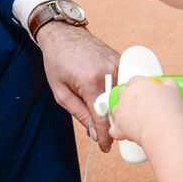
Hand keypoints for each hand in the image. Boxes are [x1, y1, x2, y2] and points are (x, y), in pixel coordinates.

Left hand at [36, 22, 119, 150]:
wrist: (63, 33)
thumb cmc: (57, 61)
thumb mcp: (60, 92)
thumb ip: (78, 113)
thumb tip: (93, 131)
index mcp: (91, 82)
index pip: (103, 117)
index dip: (105, 136)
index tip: (106, 148)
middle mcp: (109, 73)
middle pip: (117, 108)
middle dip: (113, 124)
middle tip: (107, 135)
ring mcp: (118, 64)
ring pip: (124, 95)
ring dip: (119, 109)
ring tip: (111, 119)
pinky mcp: (121, 59)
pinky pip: (125, 82)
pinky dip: (121, 94)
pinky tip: (114, 100)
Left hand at [109, 76, 182, 145]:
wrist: (164, 130)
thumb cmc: (170, 110)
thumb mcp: (174, 90)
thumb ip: (168, 83)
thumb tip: (166, 83)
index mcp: (138, 84)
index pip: (134, 81)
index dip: (140, 88)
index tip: (146, 93)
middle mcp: (126, 96)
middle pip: (123, 93)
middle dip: (130, 99)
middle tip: (142, 106)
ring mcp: (120, 111)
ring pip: (116, 110)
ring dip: (123, 113)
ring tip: (136, 120)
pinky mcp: (119, 127)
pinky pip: (114, 129)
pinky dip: (119, 131)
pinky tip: (126, 132)